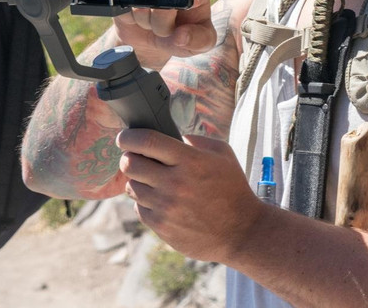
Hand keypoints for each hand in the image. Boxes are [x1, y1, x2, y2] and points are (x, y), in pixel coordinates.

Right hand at [113, 0, 217, 67]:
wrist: (152, 39)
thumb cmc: (182, 35)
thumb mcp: (200, 42)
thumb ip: (199, 40)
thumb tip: (182, 36)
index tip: (191, 7)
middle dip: (163, 24)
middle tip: (167, 30)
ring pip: (141, 7)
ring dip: (146, 24)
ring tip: (153, 24)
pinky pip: (125, 11)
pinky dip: (131, 21)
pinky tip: (139, 20)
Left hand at [117, 129, 262, 262]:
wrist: (242, 232)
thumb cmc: (232, 189)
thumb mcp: (222, 154)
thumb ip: (195, 139)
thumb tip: (169, 135)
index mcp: (190, 161)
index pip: (147, 141)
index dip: (129, 136)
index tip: (125, 137)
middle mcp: (175, 184)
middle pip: (129, 163)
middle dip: (129, 157)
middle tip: (136, 158)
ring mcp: (167, 207)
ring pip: (131, 187)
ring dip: (138, 181)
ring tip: (153, 182)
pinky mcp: (162, 227)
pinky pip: (139, 208)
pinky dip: (145, 202)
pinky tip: (161, 201)